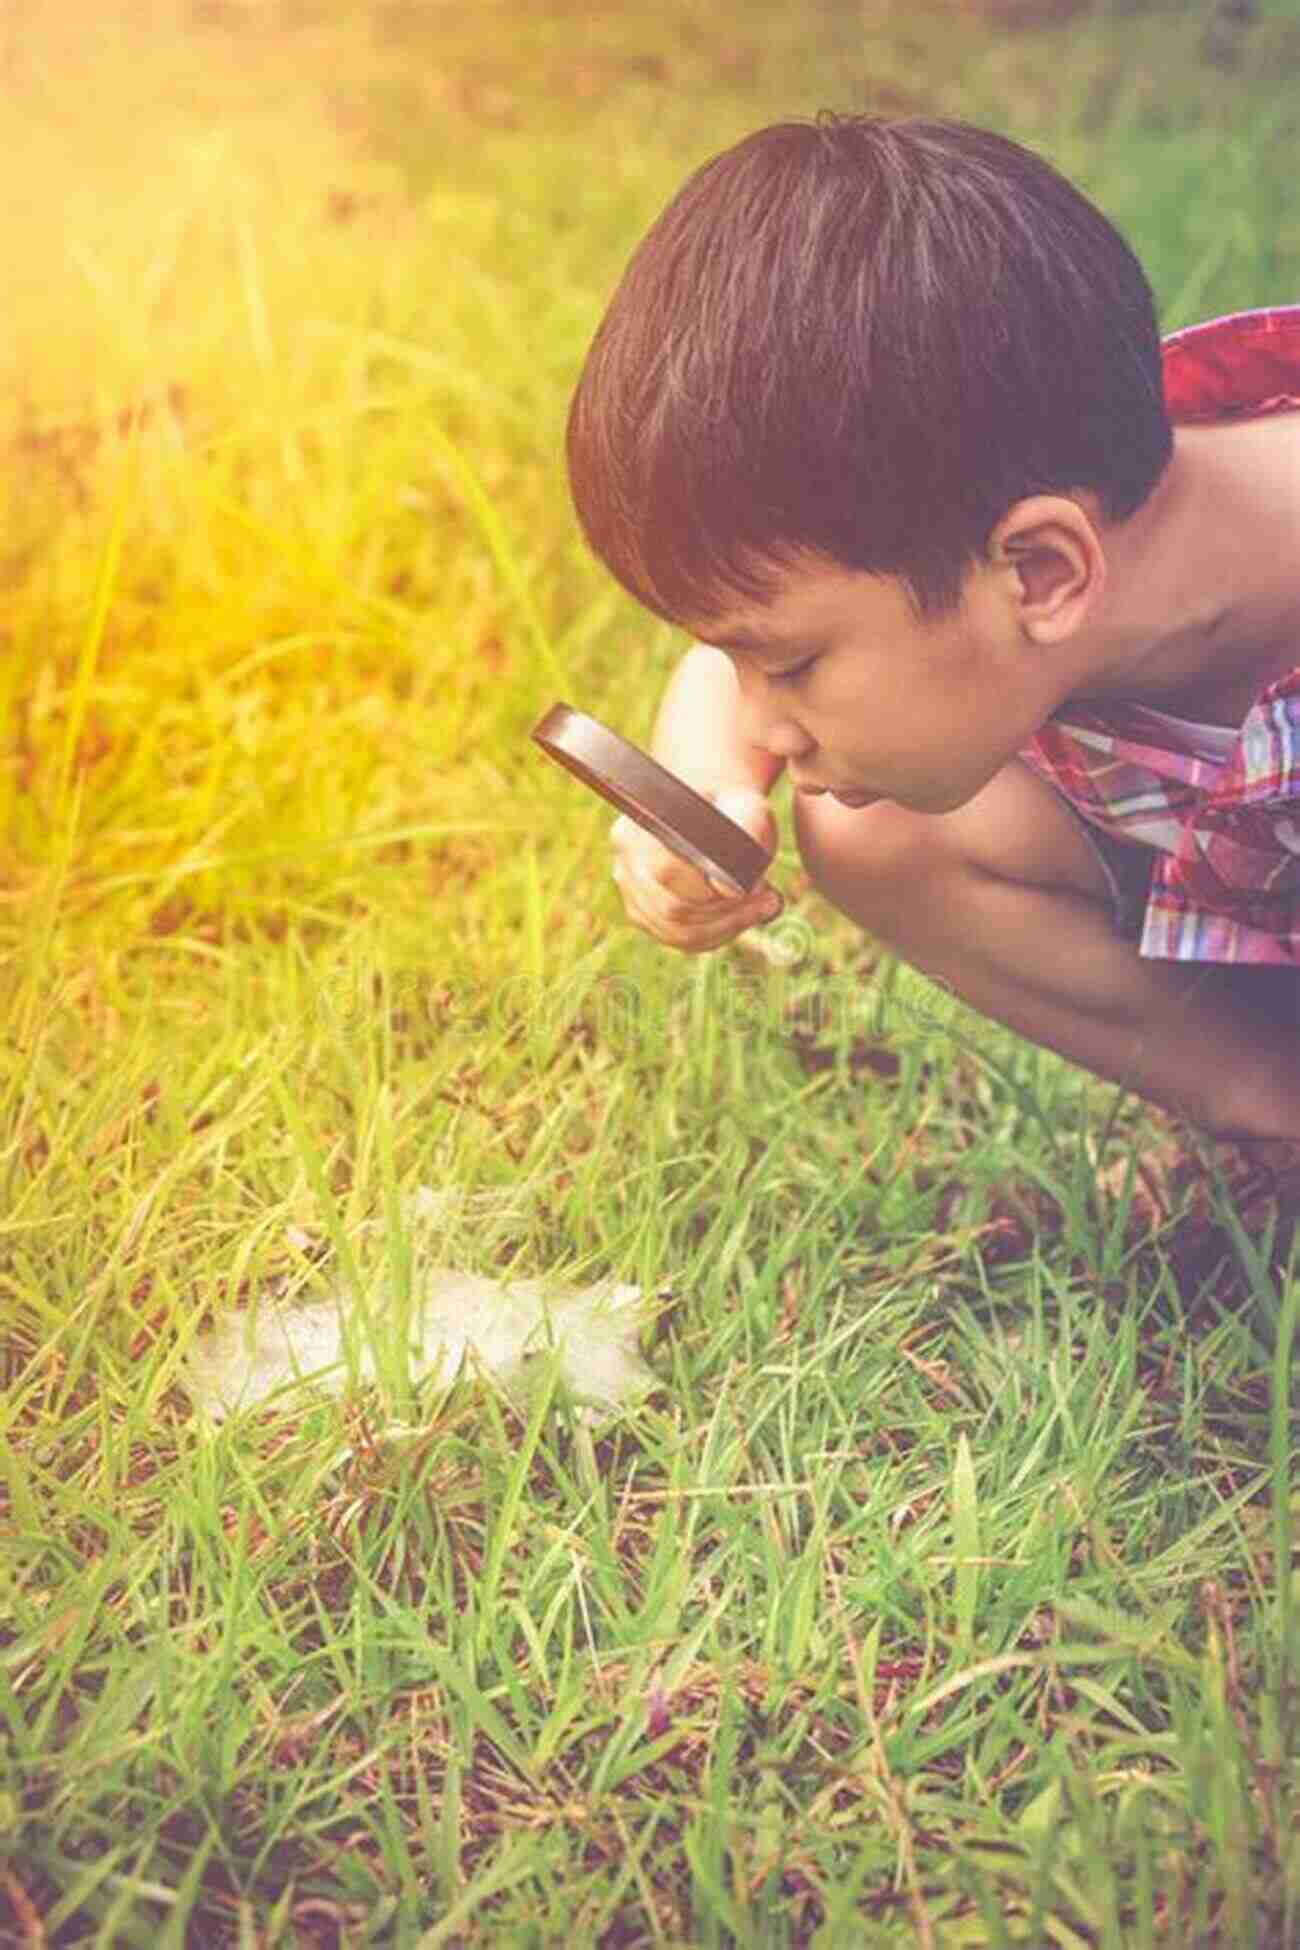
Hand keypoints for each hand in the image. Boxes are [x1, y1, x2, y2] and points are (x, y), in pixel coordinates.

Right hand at [610, 786, 781, 953]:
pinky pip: (681, 941)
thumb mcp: (749, 808)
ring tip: (762, 906)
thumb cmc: (732, 810)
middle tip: (766, 897)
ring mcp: (631, 893)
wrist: (714, 813)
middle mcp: (626, 861)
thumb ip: (746, 832)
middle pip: (671, 909)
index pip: (666, 871)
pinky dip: (718, 934)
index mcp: (643, 826)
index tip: (754, 884)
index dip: (711, 889)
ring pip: (677, 933)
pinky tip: (743, 916)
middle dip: (727, 911)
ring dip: (728, 925)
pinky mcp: (645, 917)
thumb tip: (725, 888)